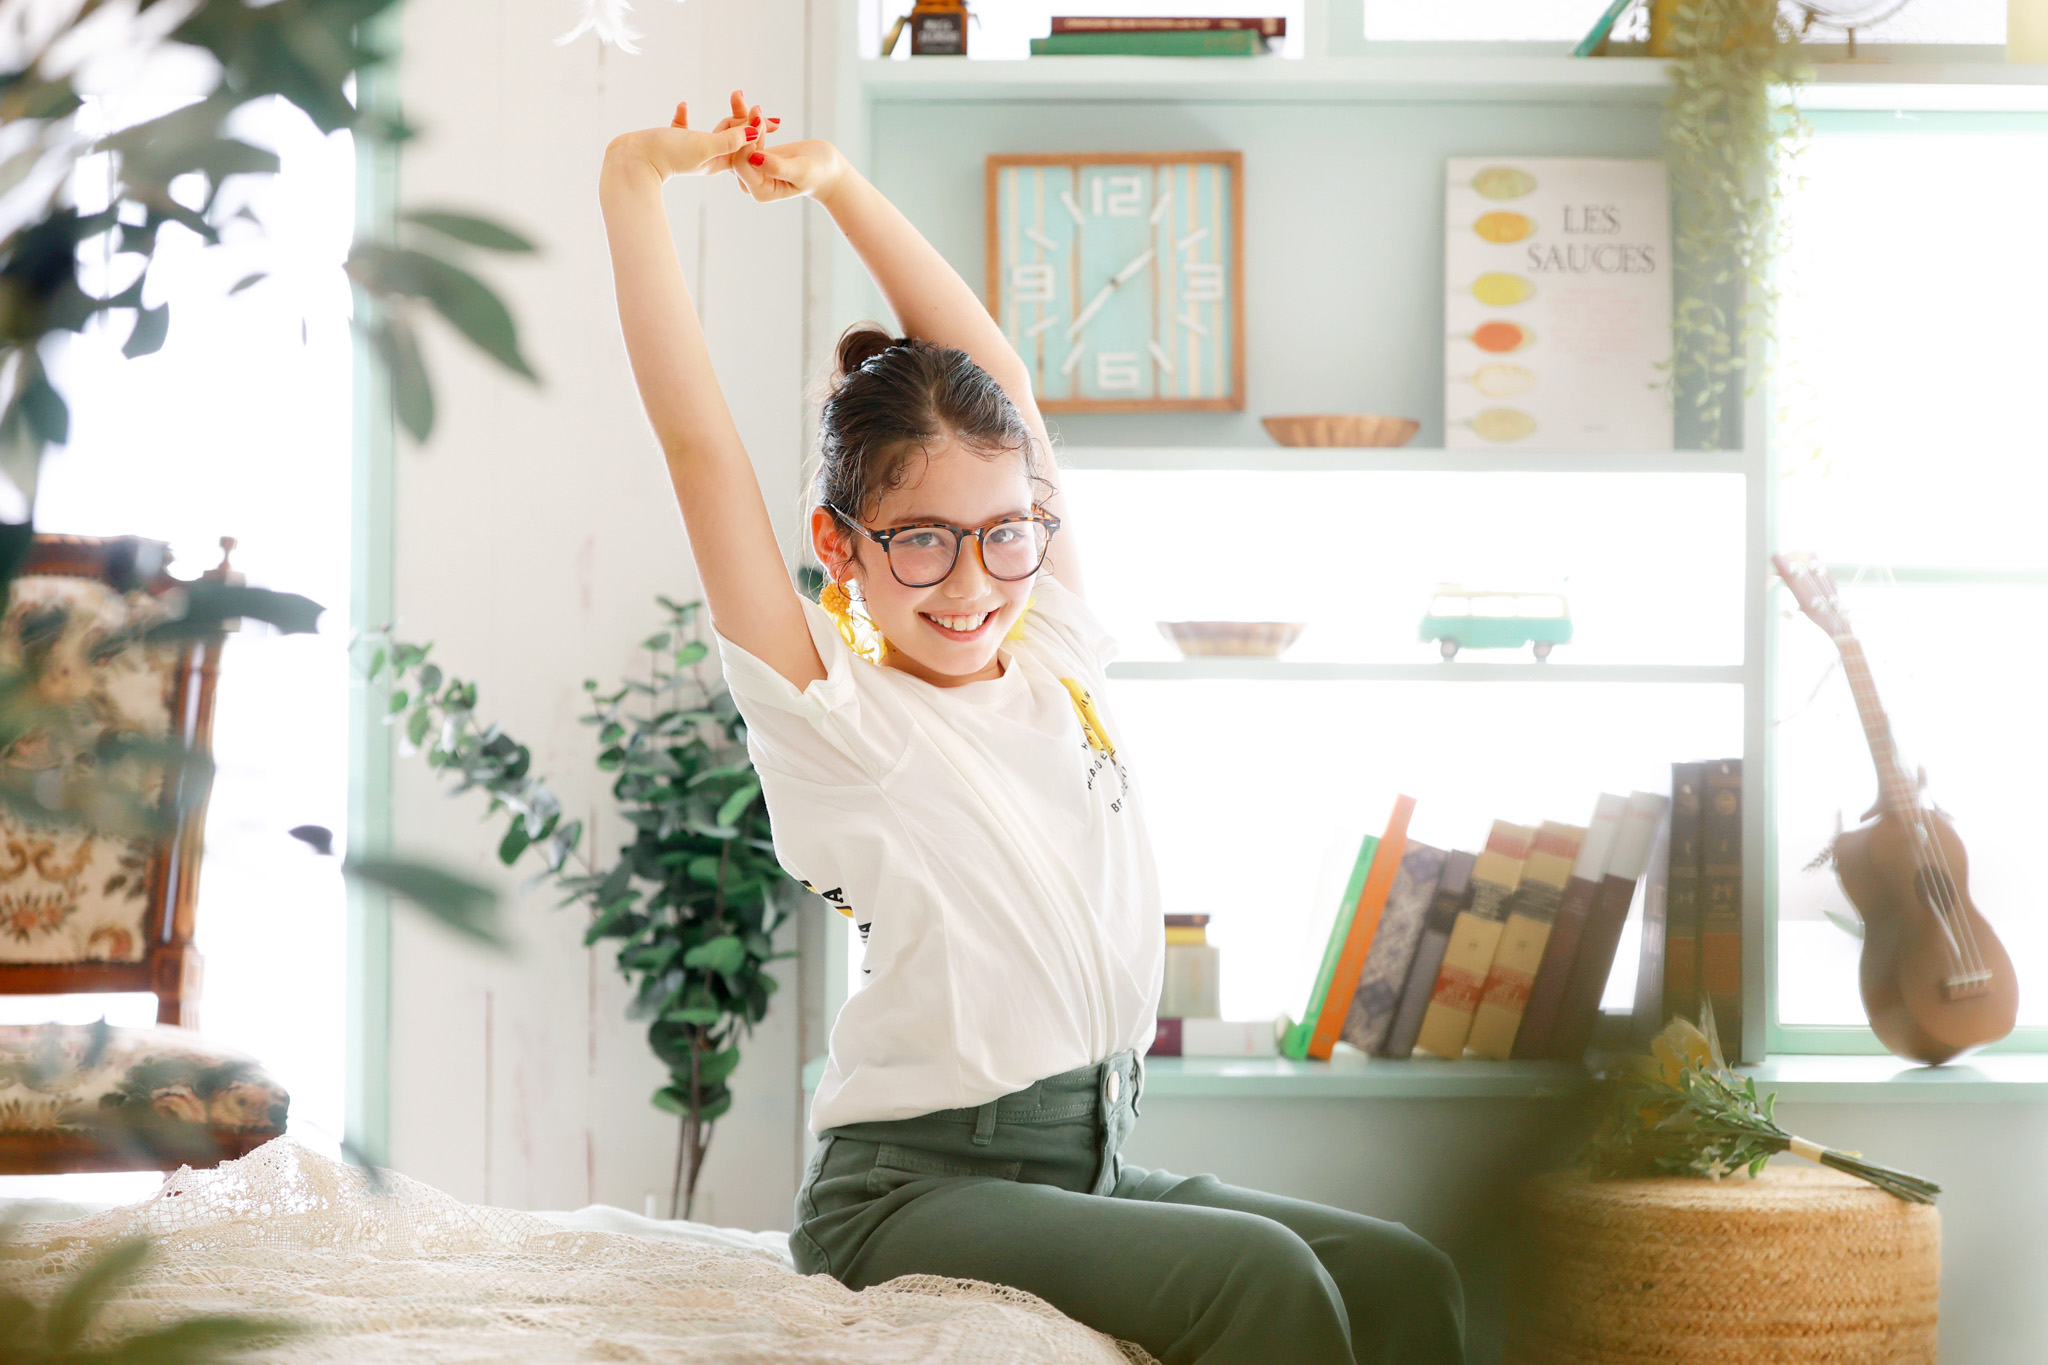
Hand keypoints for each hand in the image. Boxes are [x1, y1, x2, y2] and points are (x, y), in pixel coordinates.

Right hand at [606, 100, 752, 180]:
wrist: (631, 161)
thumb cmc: (668, 154)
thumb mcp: (704, 145)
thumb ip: (729, 139)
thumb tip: (755, 131)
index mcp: (716, 162)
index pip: (744, 146)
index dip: (758, 131)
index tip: (772, 119)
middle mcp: (705, 158)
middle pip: (732, 139)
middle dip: (744, 122)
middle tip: (756, 105)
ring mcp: (686, 151)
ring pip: (712, 133)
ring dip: (723, 119)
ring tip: (734, 99)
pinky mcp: (668, 143)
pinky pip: (681, 129)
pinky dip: (684, 117)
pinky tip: (683, 106)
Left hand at [720, 89, 847, 203]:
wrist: (824, 166)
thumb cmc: (817, 172)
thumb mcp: (801, 170)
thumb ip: (778, 167)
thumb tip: (753, 158)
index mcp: (761, 191)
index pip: (741, 165)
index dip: (746, 143)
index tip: (758, 121)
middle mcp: (751, 181)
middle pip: (734, 152)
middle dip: (743, 129)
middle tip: (756, 109)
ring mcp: (750, 168)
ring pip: (736, 141)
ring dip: (741, 120)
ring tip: (746, 100)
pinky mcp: (752, 154)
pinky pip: (742, 135)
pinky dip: (744, 118)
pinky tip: (743, 99)